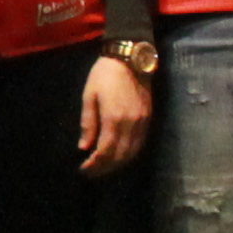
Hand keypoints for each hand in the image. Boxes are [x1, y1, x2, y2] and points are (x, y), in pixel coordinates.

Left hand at [77, 57, 153, 177]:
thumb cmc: (104, 75)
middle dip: (105, 168)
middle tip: (91, 173)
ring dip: (118, 164)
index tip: (83, 170)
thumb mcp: (89, 96)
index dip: (94, 164)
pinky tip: (119, 156)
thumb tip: (84, 147)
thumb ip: (88, 123)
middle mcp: (131, 125)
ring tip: (103, 168)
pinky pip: (140, 144)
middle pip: (120, 156)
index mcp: (114, 119)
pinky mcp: (149, 118)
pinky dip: (129, 154)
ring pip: (132, 153)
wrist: (130, 58)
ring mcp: (143, 122)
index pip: (105, 152)